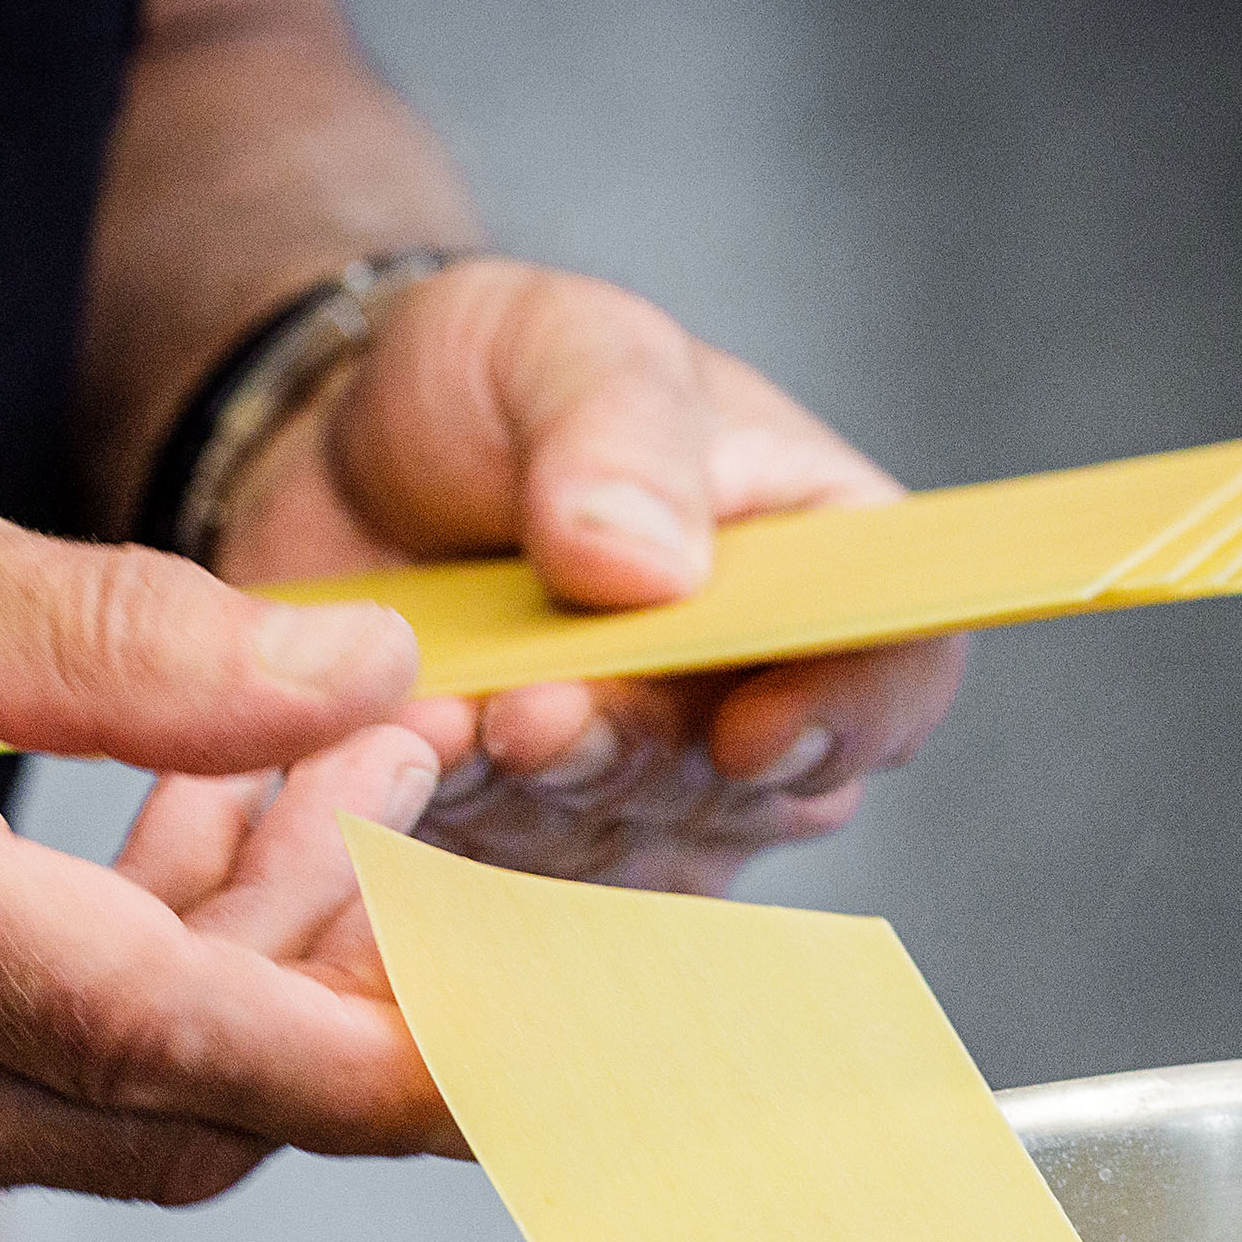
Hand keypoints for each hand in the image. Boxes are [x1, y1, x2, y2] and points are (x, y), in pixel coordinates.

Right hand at [0, 434, 460, 1239]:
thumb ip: (131, 636)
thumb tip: (362, 677)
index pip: (161, 1035)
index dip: (370, 1061)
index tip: (522, 1055)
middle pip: (172, 1105)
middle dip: (329, 973)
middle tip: (395, 781)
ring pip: (107, 1127)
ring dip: (232, 982)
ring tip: (280, 787)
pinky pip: (16, 1128)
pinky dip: (120, 1021)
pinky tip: (146, 870)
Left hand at [202, 257, 968, 893]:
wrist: (339, 469)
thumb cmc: (489, 390)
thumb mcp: (555, 346)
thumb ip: (616, 436)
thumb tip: (655, 571)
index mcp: (823, 567)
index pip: (902, 672)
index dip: (848, 720)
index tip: (748, 732)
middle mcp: (768, 706)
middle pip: (757, 793)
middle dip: (633, 757)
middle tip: (526, 715)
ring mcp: (659, 803)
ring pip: (627, 849)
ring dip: (523, 799)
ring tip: (426, 722)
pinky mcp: (547, 860)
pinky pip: (517, 895)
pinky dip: (449, 835)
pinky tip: (381, 767)